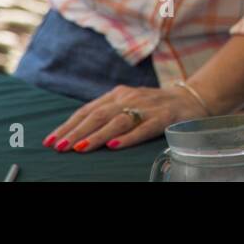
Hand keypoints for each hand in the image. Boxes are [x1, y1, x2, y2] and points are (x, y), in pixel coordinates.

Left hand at [41, 83, 206, 153]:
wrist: (193, 97)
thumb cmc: (155, 106)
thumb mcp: (129, 104)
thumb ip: (108, 113)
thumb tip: (76, 133)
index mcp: (118, 95)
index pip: (87, 110)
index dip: (68, 125)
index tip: (50, 140)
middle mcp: (130, 97)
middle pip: (98, 115)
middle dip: (77, 132)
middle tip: (60, 147)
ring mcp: (148, 106)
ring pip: (118, 121)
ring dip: (97, 135)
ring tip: (80, 148)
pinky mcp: (165, 116)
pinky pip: (145, 127)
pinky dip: (129, 137)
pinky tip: (115, 145)